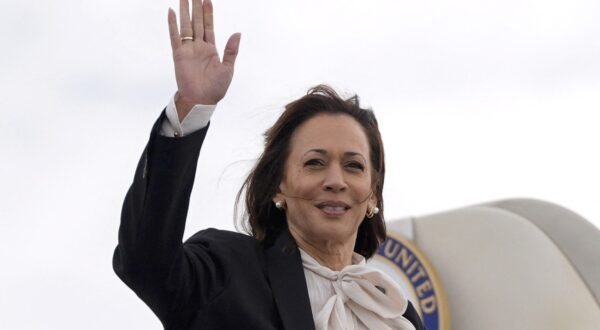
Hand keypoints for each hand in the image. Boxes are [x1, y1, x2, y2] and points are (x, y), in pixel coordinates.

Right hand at [168, 0, 240, 119]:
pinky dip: (172, 24)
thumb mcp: (228, 68)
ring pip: (186, 25)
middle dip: (196, 7)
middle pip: (197, 21)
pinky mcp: (178, 54)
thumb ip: (231, 50)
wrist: (201, 100)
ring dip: (184, 11)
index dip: (208, 13)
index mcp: (211, 49)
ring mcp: (188, 49)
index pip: (208, 26)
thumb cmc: (215, 88)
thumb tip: (237, 33)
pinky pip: (175, 36)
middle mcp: (198, 46)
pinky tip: (171, 12)